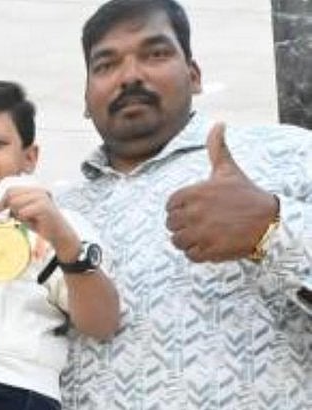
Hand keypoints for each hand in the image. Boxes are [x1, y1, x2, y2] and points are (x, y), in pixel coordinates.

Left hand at [0, 186, 79, 261]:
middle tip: (14, 217)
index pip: (11, 189)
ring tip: (29, 219)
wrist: (58, 234)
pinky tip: (34, 222)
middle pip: (12, 195)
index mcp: (34, 190)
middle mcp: (38, 191)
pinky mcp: (43, 206)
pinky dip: (25, 220)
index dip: (2, 199)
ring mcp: (41, 197)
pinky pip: (23, 212)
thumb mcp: (24, 213)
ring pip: (16, 203)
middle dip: (9, 208)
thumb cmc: (41, 223)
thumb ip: (13, 207)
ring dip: (18, 215)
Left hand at [165, 123, 278, 261]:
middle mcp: (195, 212)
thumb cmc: (246, 194)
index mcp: (195, 193)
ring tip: (204, 235)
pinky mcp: (210, 250)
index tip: (194, 209)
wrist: (270, 221)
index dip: (179, 209)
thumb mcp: (229, 170)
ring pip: (177, 241)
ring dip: (187, 241)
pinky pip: (190, 255)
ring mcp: (202, 233)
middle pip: (171, 224)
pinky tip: (210, 245)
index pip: (169, 206)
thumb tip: (218, 124)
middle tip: (200, 223)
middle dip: (182, 225)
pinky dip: (196, 253)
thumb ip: (217, 148)